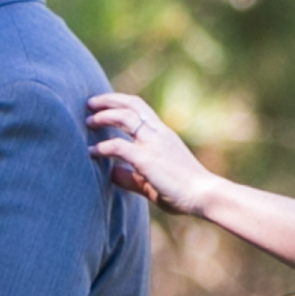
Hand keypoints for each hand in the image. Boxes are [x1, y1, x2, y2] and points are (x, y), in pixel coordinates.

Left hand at [82, 89, 212, 215]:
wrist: (205, 195)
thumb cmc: (184, 191)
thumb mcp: (154, 181)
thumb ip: (132, 177)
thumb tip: (111, 173)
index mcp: (163, 134)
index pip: (140, 107)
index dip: (120, 101)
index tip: (103, 104)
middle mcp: (159, 134)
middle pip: (131, 104)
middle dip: (108, 100)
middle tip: (90, 103)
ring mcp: (154, 145)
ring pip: (125, 118)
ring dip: (104, 117)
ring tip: (89, 122)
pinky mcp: (147, 160)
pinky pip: (119, 146)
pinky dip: (103, 147)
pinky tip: (92, 152)